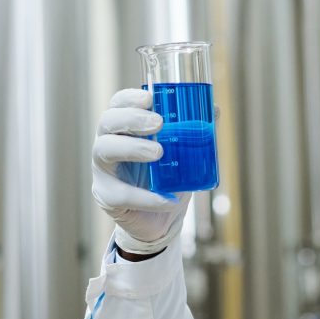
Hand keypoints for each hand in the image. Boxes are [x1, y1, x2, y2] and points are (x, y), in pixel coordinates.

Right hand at [91, 89, 190, 254]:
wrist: (161, 221)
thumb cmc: (168, 181)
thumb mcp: (184, 155)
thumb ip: (195, 133)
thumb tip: (216, 109)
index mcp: (124, 130)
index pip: (117, 105)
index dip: (129, 98)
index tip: (150, 98)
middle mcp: (108, 145)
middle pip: (107, 122)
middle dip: (132, 119)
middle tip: (159, 123)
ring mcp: (103, 171)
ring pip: (104, 151)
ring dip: (132, 148)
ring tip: (159, 153)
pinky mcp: (107, 196)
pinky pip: (123, 194)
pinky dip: (148, 197)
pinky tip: (168, 199)